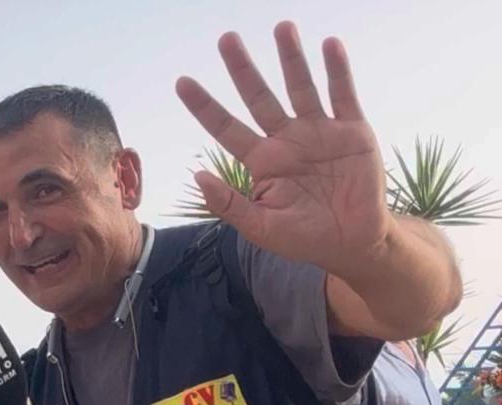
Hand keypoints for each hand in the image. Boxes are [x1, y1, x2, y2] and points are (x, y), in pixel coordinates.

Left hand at [176, 21, 389, 276]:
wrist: (355, 245)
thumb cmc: (305, 239)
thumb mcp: (261, 228)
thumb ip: (230, 203)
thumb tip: (198, 175)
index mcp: (262, 161)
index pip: (226, 127)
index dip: (204, 106)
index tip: (181, 82)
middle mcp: (287, 140)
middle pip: (258, 97)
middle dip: (242, 69)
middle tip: (226, 39)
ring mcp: (320, 132)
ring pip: (300, 86)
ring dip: (291, 58)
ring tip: (281, 27)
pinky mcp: (353, 131)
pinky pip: (343, 94)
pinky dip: (337, 70)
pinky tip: (329, 46)